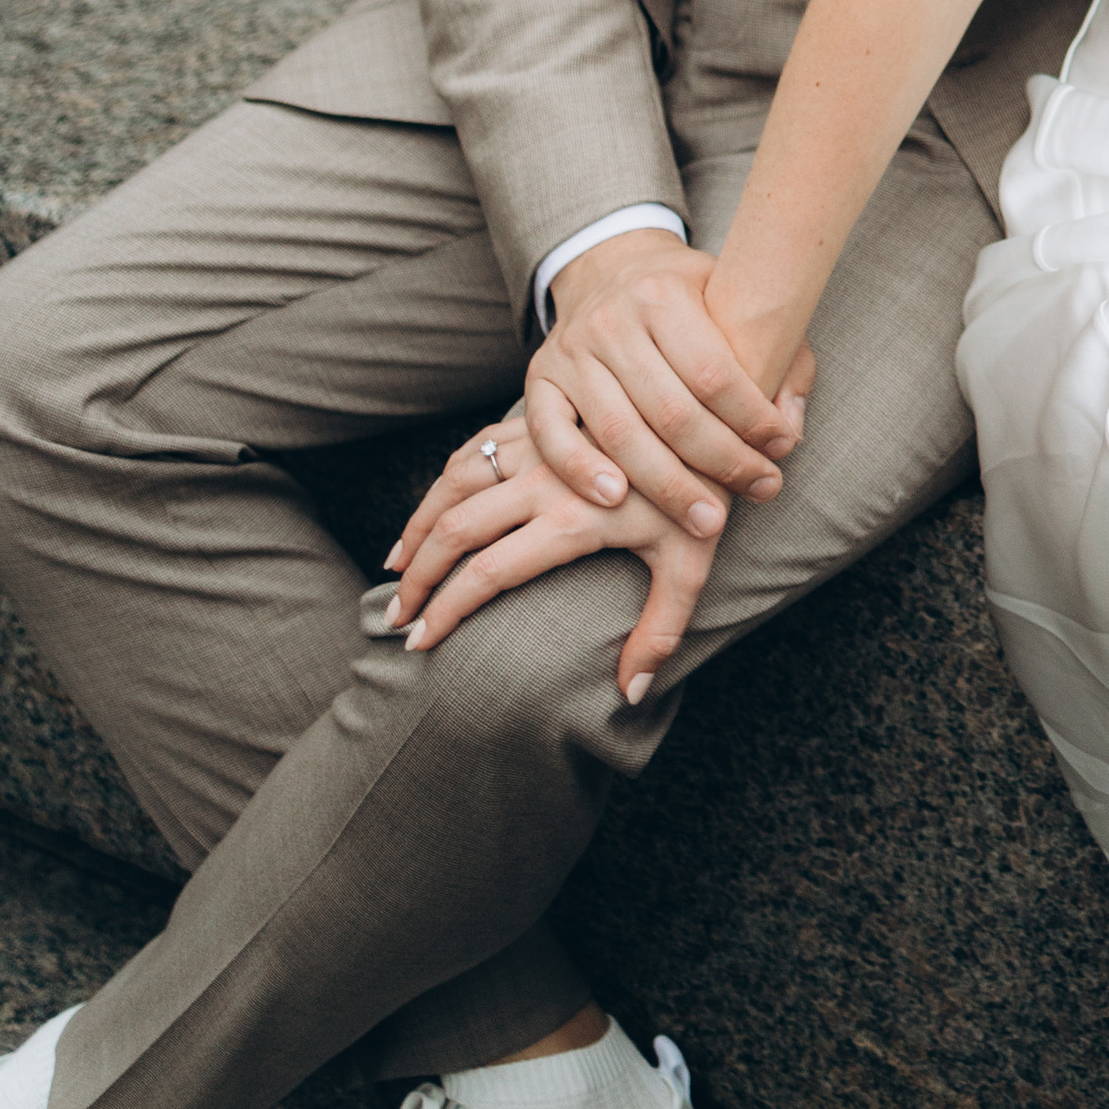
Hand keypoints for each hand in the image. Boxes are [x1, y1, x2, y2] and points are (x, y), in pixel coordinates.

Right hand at [384, 406, 715, 705]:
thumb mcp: (692, 567)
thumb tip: (630, 696)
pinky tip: (430, 510)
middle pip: (457, 528)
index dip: (446, 612)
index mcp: (572, 521)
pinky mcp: (544, 419)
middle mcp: (547, 478)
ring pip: (456, 479)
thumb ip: (660, 633)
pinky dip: (442, 481)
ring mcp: (541, 443)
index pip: (487, 573)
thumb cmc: (704, 495)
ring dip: (419, 524)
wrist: (712, 412)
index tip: (419, 644)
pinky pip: (476, 447)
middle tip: (397, 617)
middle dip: (419, 576)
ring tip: (396, 567)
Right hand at [526, 233, 814, 541]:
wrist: (609, 269)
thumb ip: (778, 355)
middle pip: (671, 412)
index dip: (752, 420)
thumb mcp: (736, 299)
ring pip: (618, 432)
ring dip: (665, 486)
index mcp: (664, 295)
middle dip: (720, 463)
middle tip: (758, 494)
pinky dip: (580, 471)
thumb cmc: (688, 298)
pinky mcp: (539, 378)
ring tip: (706, 520)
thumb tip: (790, 424)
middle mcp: (612, 321)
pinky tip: (615, 500)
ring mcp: (571, 352)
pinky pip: (550, 434)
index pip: (713, 373)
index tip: (781, 451)